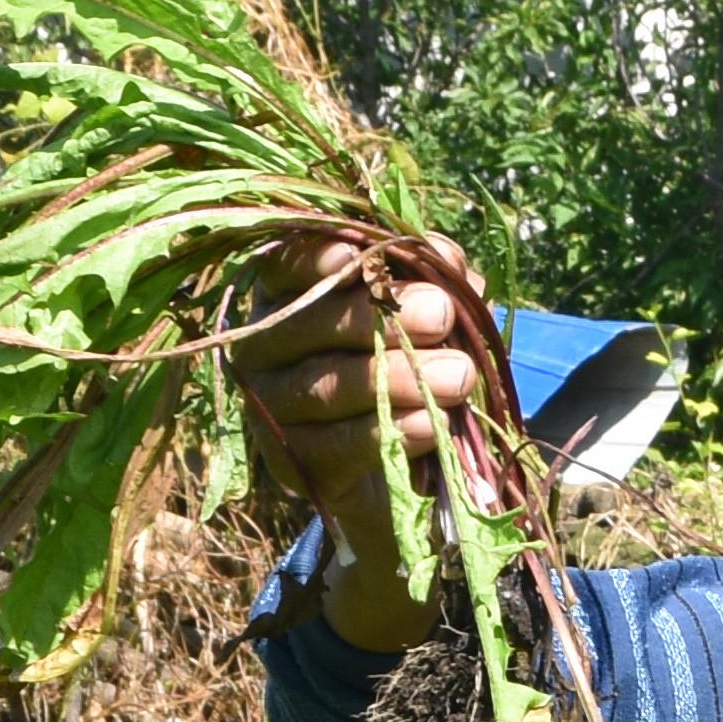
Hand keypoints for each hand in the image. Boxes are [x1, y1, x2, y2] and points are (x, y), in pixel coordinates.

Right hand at [226, 232, 486, 649]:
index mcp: (282, 294)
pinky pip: (342, 445)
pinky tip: (435, 424)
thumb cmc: (400, 359)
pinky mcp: (292, 465)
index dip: (317, 258)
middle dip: (377, 316)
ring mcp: (270, 409)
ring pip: (328, 386)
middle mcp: (260, 348)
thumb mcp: (420, 313)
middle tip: (441, 314)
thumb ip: (431, 279)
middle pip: (308, 324)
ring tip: (461, 375)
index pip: (285, 265)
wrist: (389, 463)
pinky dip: (395, 433)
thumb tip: (449, 260)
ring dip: (399, 378)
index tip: (359, 256)